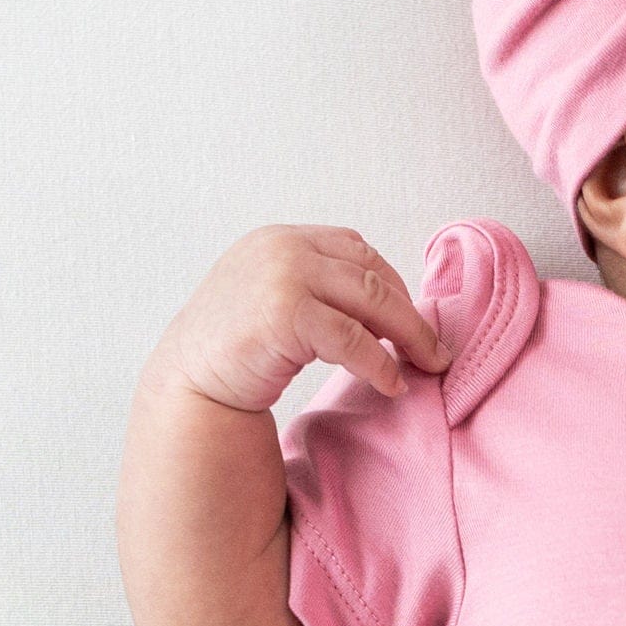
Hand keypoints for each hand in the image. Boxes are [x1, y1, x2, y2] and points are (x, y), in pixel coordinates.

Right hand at [148, 224, 451, 416]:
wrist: (191, 385)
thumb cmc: (234, 353)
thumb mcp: (273, 299)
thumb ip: (317, 288)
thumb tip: (386, 307)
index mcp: (281, 239)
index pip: (356, 250)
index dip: (392, 284)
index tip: (412, 319)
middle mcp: (283, 247)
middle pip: (371, 272)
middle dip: (410, 313)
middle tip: (435, 349)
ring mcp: (283, 276)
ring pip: (370, 301)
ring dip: (408, 336)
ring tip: (426, 365)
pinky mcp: (286, 314)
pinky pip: (353, 338)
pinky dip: (379, 363)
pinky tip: (391, 384)